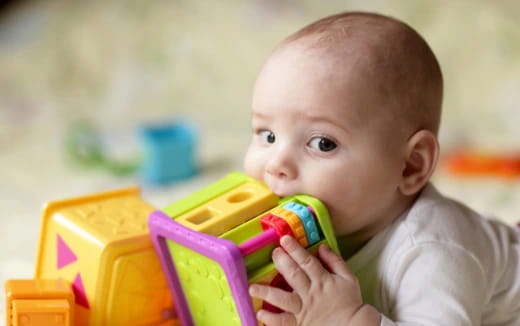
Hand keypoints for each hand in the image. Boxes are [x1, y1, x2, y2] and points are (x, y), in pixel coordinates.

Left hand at [249, 236, 378, 324]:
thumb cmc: (351, 303)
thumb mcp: (349, 278)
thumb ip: (335, 261)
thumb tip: (322, 246)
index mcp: (322, 281)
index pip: (306, 261)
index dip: (294, 249)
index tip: (284, 239)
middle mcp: (310, 294)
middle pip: (293, 275)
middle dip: (281, 262)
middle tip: (272, 253)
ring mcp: (304, 310)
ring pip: (283, 300)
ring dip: (267, 292)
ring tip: (253, 288)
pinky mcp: (300, 325)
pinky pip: (284, 322)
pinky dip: (272, 319)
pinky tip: (261, 314)